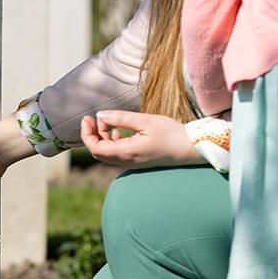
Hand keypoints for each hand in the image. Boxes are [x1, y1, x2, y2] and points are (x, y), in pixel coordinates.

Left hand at [80, 110, 201, 169]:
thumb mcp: (145, 121)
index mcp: (127, 152)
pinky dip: (111, 143)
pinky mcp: (137, 161)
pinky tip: (117, 131)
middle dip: (91, 135)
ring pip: (106, 154)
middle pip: (98, 152)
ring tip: (106, 121)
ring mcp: (132, 163)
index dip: (86, 134)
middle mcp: (127, 161)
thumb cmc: (171, 133)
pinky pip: (116, 155)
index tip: (86, 118)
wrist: (191, 148)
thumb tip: (100, 115)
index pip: (96, 148)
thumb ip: (121, 118)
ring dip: (101, 138)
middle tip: (92, 118)